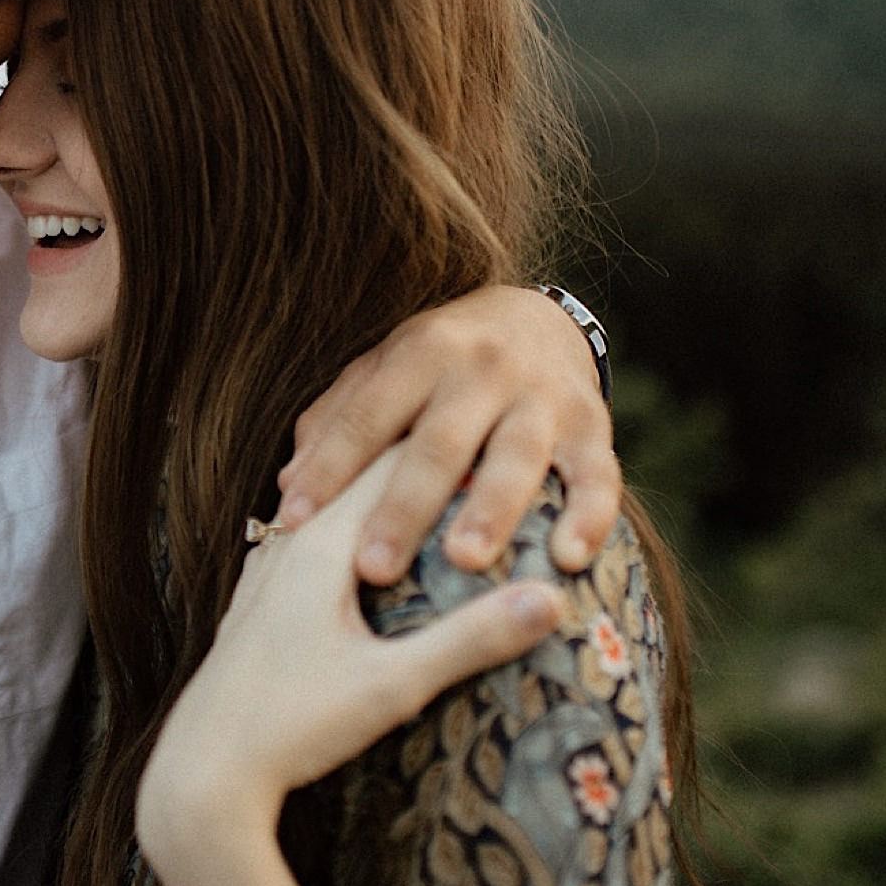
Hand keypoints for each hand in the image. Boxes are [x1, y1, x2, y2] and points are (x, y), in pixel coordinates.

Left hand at [135, 456, 564, 885]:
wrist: (202, 773)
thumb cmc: (294, 725)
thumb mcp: (393, 685)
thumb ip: (472, 637)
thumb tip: (554, 599)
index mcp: (321, 543)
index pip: (396, 461)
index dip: (456, 439)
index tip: (506, 421)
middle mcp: (290, 542)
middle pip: (365, 476)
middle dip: (426, 457)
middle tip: (488, 435)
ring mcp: (269, 570)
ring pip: (336, 506)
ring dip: (387, 491)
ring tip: (439, 478)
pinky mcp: (260, 601)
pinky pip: (317, 543)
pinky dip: (358, 530)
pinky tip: (374, 542)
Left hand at [275, 284, 617, 583]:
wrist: (538, 319)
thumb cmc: (440, 364)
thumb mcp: (384, 372)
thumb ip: (336, 421)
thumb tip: (287, 487)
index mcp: (421, 353)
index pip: (366, 416)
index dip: (329, 468)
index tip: (293, 522)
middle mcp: (482, 369)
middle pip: (439, 443)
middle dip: (404, 507)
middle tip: (373, 567)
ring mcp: (542, 397)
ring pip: (516, 456)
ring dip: (491, 509)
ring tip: (465, 562)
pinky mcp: (595, 426)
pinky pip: (598, 475)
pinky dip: (589, 516)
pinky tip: (569, 560)